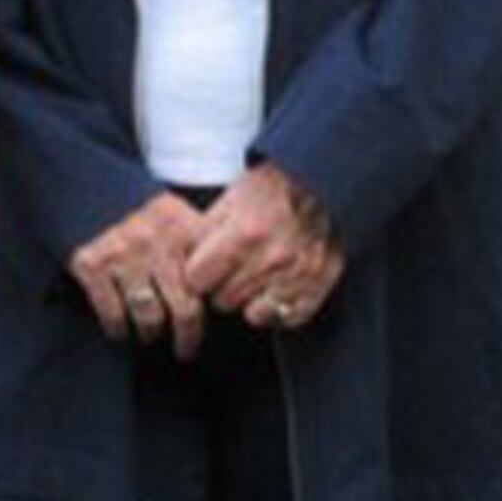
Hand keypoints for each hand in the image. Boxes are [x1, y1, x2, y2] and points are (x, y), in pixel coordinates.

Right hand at [70, 194, 210, 358]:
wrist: (82, 182)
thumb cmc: (133, 203)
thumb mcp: (173, 210)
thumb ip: (194, 241)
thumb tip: (214, 285)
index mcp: (182, 226)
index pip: (208, 282)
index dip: (211, 309)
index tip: (208, 325)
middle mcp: (156, 242)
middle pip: (184, 308)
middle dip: (187, 337)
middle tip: (185, 350)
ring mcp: (123, 255)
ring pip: (149, 316)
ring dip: (150, 333)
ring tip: (150, 335)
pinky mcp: (92, 266)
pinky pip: (113, 314)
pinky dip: (118, 329)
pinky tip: (120, 331)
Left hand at [181, 162, 342, 331]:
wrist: (323, 181)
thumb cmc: (273, 186)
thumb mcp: (232, 194)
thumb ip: (205, 228)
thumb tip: (179, 258)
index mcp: (245, 232)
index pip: (196, 280)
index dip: (197, 271)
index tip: (203, 264)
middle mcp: (273, 258)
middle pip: (222, 301)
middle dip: (223, 285)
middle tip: (234, 264)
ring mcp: (300, 275)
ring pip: (252, 315)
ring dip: (250, 297)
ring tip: (256, 272)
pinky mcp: (320, 285)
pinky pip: (286, 319)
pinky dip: (280, 308)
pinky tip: (277, 286)